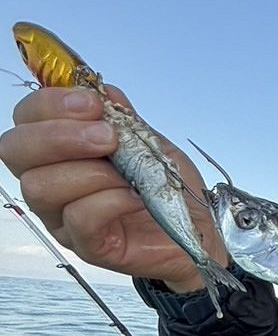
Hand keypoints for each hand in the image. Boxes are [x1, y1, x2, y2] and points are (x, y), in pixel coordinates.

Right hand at [0, 83, 227, 290]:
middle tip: (107, 138)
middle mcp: (52, 184)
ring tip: (129, 174)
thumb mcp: (149, 141)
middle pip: (15, 151)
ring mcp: (64, 218)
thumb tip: (98, 89)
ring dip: (91, 172)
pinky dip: (112, 200)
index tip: (92, 104)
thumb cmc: (169, 188)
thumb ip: (121, 117)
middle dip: (60, 136)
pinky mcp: (88, 245)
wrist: (201, 230)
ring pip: (41, 187)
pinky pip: (79, 217)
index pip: (25, 120)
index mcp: (60, 152)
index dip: (49, 105)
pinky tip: (136, 197)